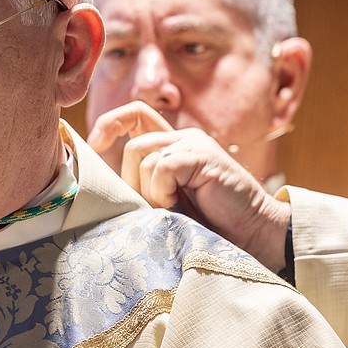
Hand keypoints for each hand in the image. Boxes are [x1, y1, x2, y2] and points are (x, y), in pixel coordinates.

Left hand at [87, 101, 290, 273]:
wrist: (251, 233)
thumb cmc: (209, 223)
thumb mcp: (167, 199)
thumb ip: (144, 183)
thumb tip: (104, 182)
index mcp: (175, 145)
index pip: (136, 114)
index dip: (110, 123)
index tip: (95, 145)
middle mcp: (184, 138)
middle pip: (133, 147)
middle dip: (133, 182)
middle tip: (156, 206)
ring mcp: (194, 144)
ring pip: (142, 157)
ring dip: (149, 191)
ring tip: (171, 207)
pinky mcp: (201, 156)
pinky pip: (161, 167)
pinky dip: (162, 191)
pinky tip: (179, 204)